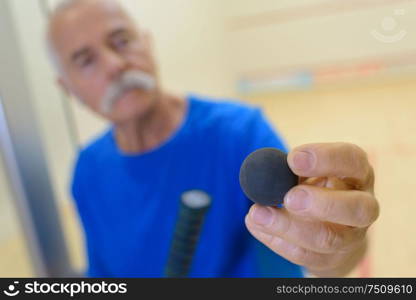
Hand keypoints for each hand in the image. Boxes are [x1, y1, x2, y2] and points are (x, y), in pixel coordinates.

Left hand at [245, 143, 378, 276]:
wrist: (325, 223)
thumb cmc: (312, 185)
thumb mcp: (306, 170)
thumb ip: (290, 168)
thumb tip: (265, 168)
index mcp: (357, 173)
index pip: (352, 160)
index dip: (326, 158)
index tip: (292, 158)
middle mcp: (363, 206)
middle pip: (358, 209)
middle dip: (322, 204)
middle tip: (289, 198)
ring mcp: (351, 237)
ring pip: (329, 239)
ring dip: (289, 227)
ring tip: (257, 213)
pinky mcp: (332, 258)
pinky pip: (306, 255)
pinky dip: (278, 241)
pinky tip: (257, 226)